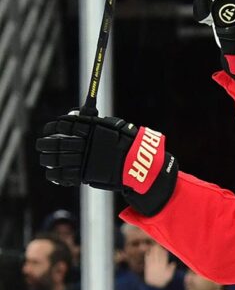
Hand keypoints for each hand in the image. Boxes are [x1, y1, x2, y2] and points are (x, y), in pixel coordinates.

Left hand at [36, 113, 177, 215]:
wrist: (137, 163)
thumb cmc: (126, 142)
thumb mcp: (113, 126)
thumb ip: (93, 121)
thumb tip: (75, 114)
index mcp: (89, 130)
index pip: (63, 126)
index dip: (52, 127)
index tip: (49, 130)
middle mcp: (84, 144)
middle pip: (56, 143)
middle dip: (45, 144)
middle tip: (41, 145)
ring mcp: (83, 160)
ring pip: (56, 160)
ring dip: (47, 159)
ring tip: (45, 159)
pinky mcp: (84, 175)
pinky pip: (63, 175)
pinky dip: (54, 175)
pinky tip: (52, 173)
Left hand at [144, 245, 175, 288]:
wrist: (153, 287)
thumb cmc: (163, 281)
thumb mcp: (169, 276)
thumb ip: (171, 269)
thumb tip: (173, 263)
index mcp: (163, 267)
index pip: (164, 258)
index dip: (164, 252)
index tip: (164, 248)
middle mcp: (157, 266)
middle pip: (158, 256)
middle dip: (158, 250)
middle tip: (158, 244)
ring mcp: (152, 266)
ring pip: (153, 257)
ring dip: (153, 251)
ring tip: (154, 246)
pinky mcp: (147, 268)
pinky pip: (147, 260)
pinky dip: (148, 255)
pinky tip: (148, 252)